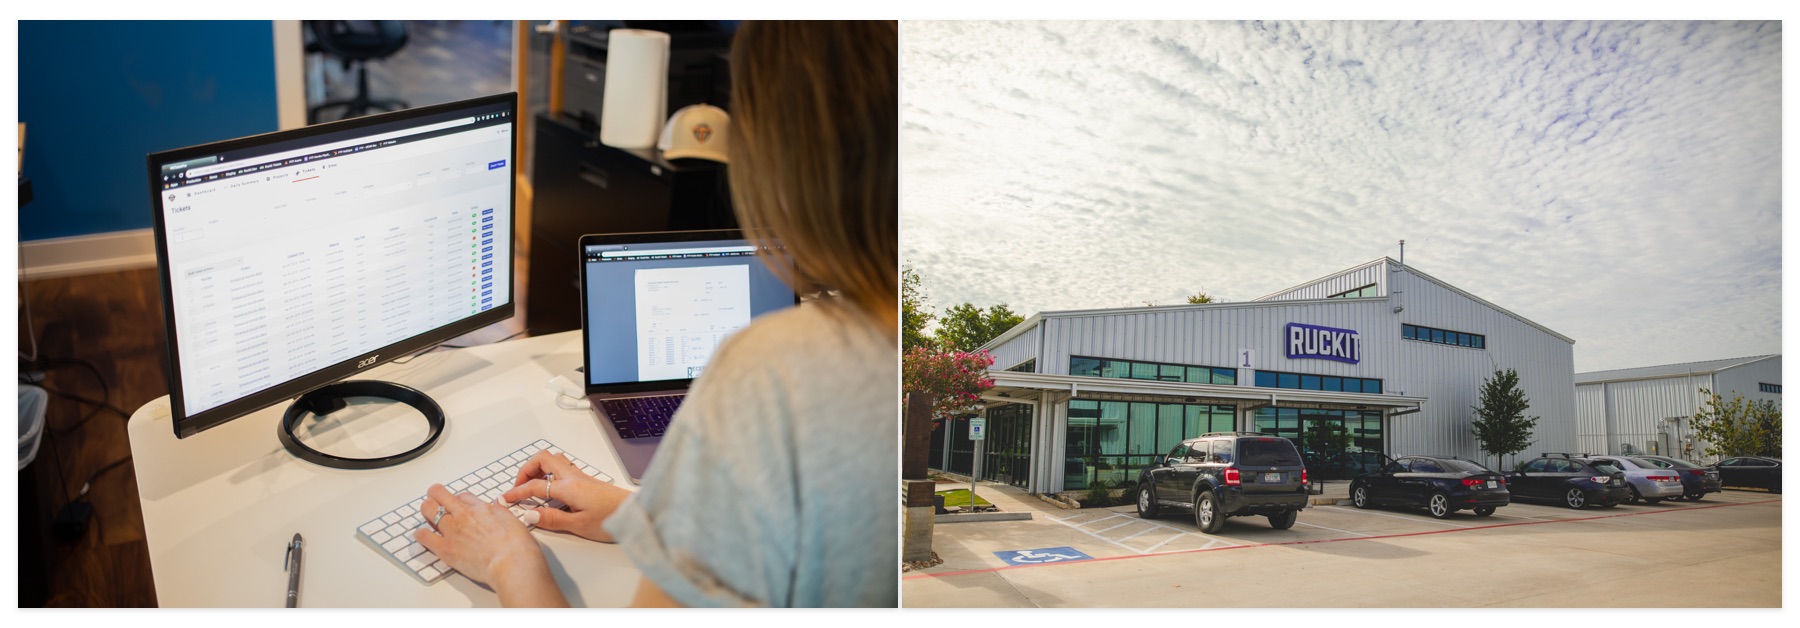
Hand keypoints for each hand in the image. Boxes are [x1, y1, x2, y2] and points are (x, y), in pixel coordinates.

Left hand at [414, 484, 545, 588]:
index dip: (460, 500)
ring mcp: (451, 531)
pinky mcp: (445, 549)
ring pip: (428, 510)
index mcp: (480, 507)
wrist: (511, 563)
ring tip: (428, 514)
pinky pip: (423, 536)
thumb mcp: (512, 520)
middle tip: (436, 500)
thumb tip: (497, 504)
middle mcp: (463, 515)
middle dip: (436, 496)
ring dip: (427, 510)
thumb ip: (500, 511)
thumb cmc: (516, 545)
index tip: (459, 504)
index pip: (462, 495)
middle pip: (439, 495)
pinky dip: (421, 534)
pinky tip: (422, 534)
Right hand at [503, 449, 630, 542]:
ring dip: (538, 468)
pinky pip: (563, 467)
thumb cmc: (612, 519)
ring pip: (554, 460)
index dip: (517, 492)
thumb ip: (552, 518)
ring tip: (531, 485)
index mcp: (568, 487)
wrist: (636, 513)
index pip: (535, 485)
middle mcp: (574, 477)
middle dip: (526, 469)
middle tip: (518, 487)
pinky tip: (550, 488)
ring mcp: (582, 476)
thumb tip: (528, 513)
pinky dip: (550, 473)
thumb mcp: (578, 525)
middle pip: (543, 459)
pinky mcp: (588, 481)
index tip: (505, 499)